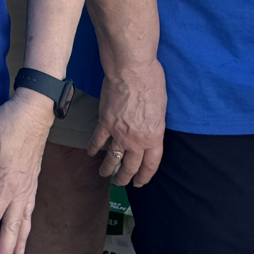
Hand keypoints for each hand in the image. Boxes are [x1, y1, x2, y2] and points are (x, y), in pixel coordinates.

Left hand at [0, 90, 52, 253]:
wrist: (36, 108)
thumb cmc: (11, 123)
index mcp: (8, 184)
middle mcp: (21, 190)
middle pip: (12, 227)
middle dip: (5, 250)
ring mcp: (30, 185)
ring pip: (25, 220)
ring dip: (20, 240)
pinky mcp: (33, 178)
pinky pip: (31, 208)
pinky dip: (28, 223)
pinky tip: (26, 226)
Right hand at [89, 57, 166, 186]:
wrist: (132, 71)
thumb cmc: (152, 83)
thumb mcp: (162, 108)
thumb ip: (155, 124)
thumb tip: (150, 129)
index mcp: (154, 136)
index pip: (151, 164)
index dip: (145, 175)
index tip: (140, 182)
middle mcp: (136, 140)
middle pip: (130, 166)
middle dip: (125, 177)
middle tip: (121, 182)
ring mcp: (119, 133)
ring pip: (112, 158)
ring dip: (108, 169)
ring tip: (105, 174)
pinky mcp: (105, 123)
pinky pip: (98, 141)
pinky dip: (93, 148)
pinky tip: (91, 153)